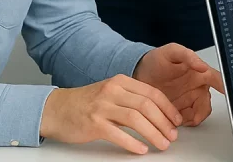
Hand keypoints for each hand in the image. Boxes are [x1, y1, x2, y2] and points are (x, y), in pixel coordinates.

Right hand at [40, 74, 182, 153]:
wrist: (55, 109)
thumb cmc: (84, 103)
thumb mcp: (111, 93)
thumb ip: (132, 99)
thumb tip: (159, 114)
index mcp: (120, 81)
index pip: (152, 93)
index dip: (168, 108)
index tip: (177, 120)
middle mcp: (112, 91)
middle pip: (147, 105)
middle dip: (164, 122)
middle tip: (173, 135)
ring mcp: (102, 106)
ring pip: (136, 119)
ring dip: (153, 133)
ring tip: (162, 143)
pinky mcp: (93, 123)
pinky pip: (118, 134)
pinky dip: (132, 143)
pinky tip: (141, 149)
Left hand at [133, 44, 225, 127]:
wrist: (140, 72)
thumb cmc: (157, 60)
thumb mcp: (172, 52)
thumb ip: (188, 55)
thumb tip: (202, 66)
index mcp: (199, 73)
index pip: (217, 80)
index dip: (225, 88)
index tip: (227, 97)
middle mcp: (197, 87)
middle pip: (207, 103)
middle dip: (201, 111)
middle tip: (192, 116)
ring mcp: (188, 99)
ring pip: (199, 113)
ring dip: (191, 118)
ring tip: (178, 117)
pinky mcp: (180, 109)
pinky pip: (188, 120)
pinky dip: (183, 122)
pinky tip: (174, 119)